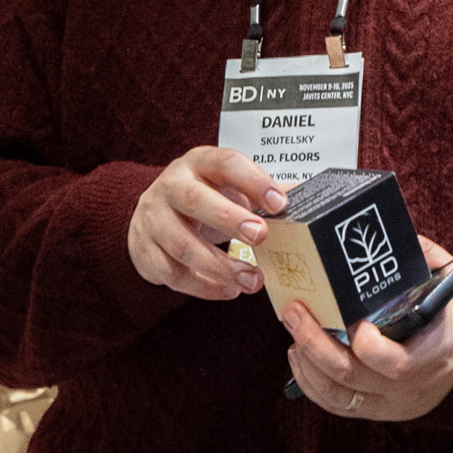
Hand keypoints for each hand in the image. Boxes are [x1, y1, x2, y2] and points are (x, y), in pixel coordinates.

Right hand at [129, 145, 286, 300]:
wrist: (153, 214)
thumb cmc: (203, 199)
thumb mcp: (228, 187)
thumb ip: (262, 194)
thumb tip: (308, 198)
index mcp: (199, 163)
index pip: (226, 163)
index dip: (253, 181)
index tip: (280, 204)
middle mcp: (171, 186)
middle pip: (194, 199)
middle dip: (229, 219)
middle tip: (260, 237)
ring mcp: (153, 218)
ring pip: (181, 243)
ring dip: (219, 266)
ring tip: (251, 279)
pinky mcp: (143, 250)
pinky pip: (172, 272)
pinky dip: (203, 286)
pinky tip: (228, 290)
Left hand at [284, 238, 452, 423]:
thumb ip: (429, 259)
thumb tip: (396, 236)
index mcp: (434, 355)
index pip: (396, 364)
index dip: (367, 346)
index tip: (353, 320)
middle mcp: (411, 388)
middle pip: (352, 375)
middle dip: (315, 342)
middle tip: (294, 312)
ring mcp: (390, 404)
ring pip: (336, 394)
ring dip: (307, 362)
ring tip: (293, 330)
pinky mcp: (374, 411)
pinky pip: (334, 405)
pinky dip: (309, 382)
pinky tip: (299, 356)